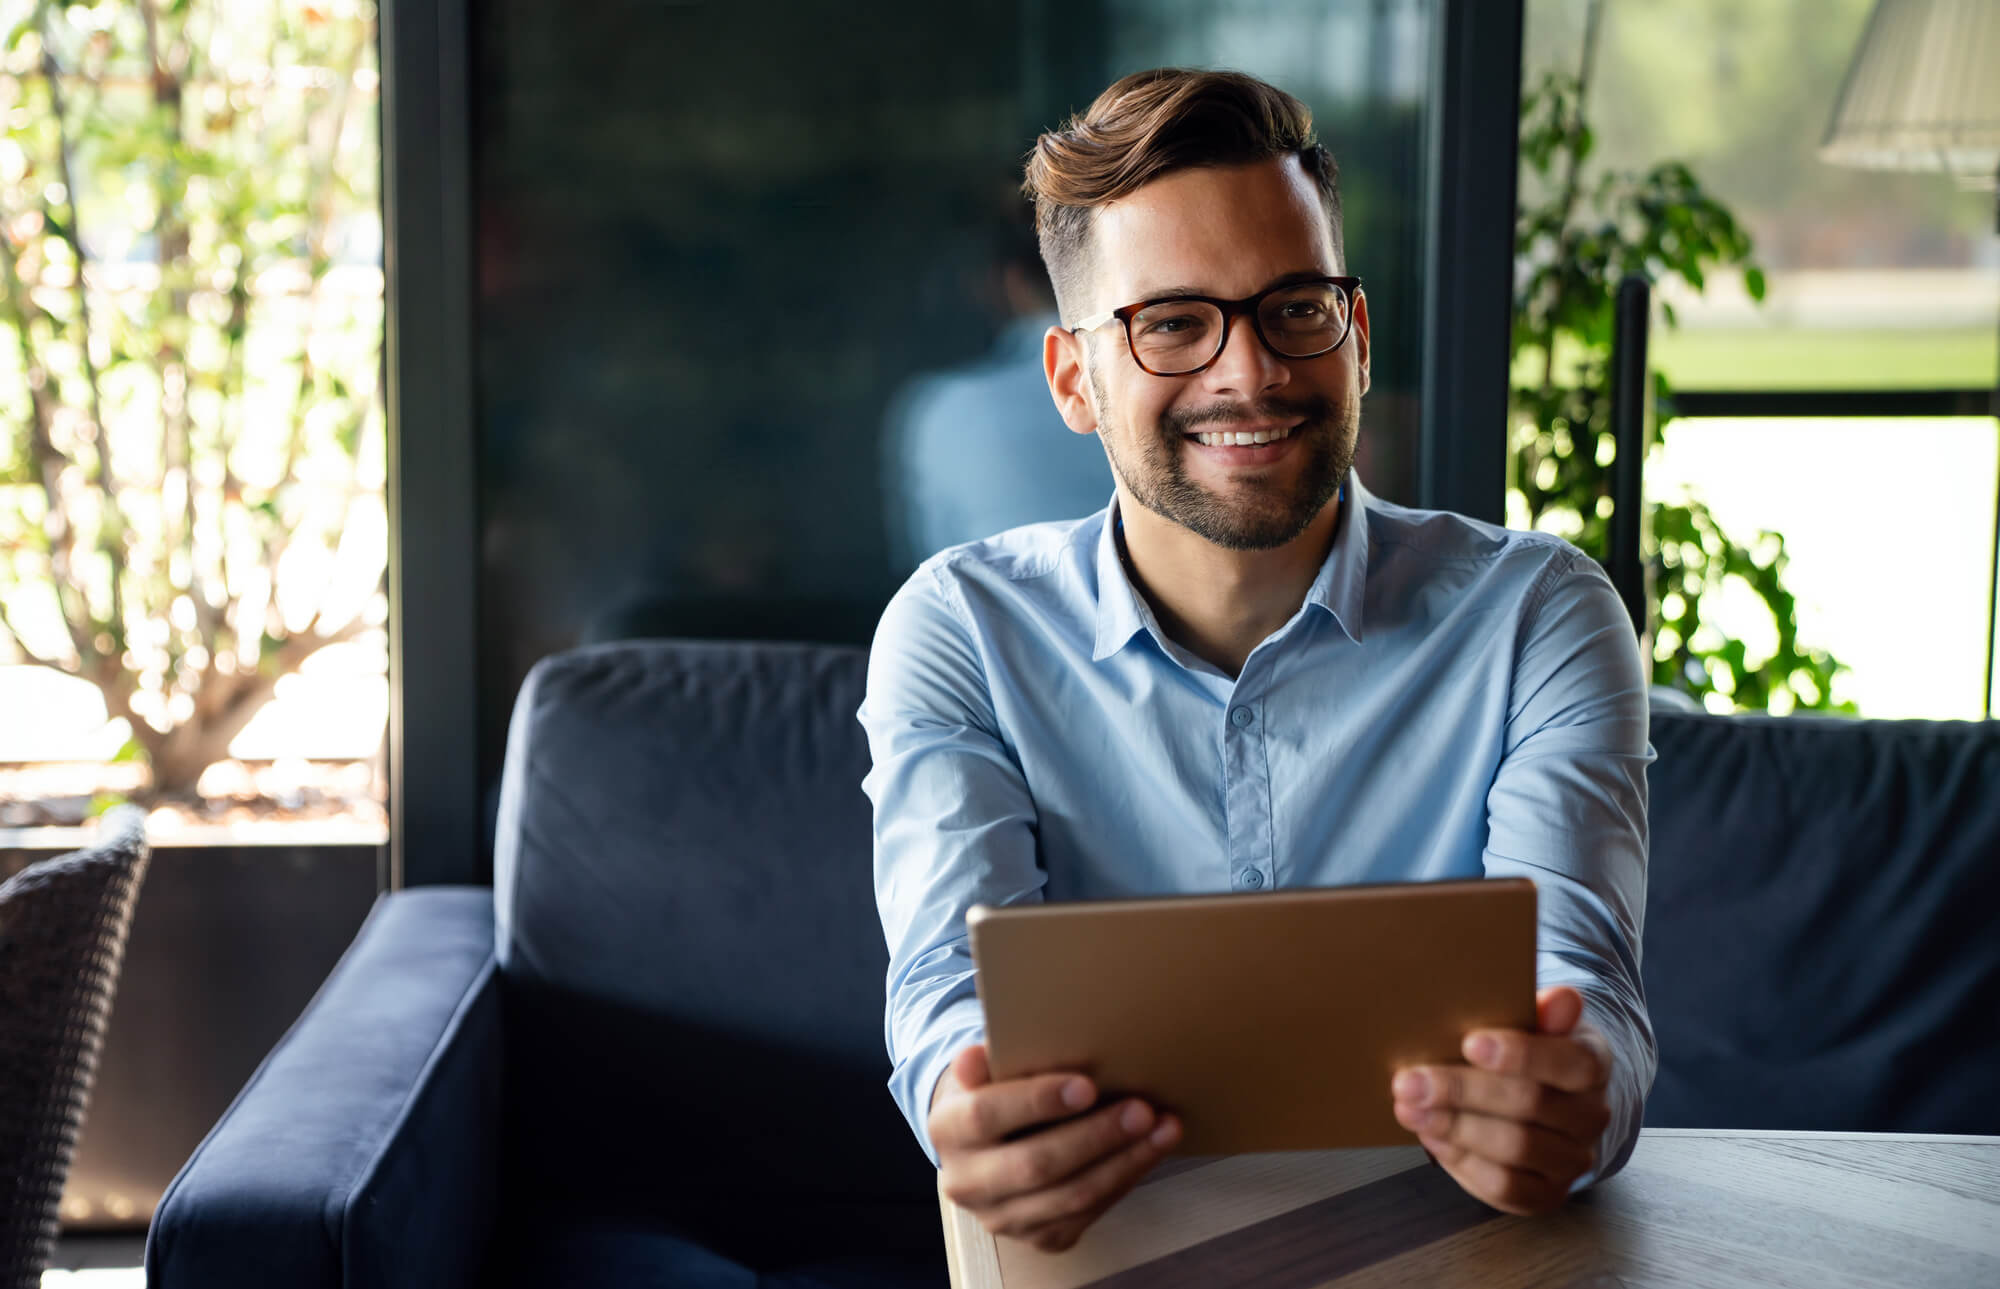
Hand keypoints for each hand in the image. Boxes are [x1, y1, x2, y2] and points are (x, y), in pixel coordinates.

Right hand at [931, 1043, 1181, 1252]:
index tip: (1087, 1085)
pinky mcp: (1036, 1237)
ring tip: (1163, 1128)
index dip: (1037, 1101)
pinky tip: (1150, 1151)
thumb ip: (983, 1061)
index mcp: (947, 1130)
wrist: (983, 1145)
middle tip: (1142, 1109)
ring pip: (1071, 1196)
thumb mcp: (982, 1067)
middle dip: (1096, 1136)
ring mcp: (1002, 1217)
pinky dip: (1124, 1180)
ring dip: (1125, 1162)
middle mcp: (967, 1182)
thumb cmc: (993, 1091)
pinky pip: (1088, 1215)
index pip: (986, 1116)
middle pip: (1036, 1164)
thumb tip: (976, 1056)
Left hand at [1390, 986, 1612, 1215]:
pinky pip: (1506, 1187)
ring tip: (1409, 1109)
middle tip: (1409, 1081)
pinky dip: (1462, 1162)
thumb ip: (1543, 1009)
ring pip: (1515, 1148)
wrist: (1544, 1095)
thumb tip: (1561, 999)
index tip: (1469, 1042)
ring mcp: (1573, 1160)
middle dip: (1462, 1091)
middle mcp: (1591, 1116)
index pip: (1571, 1061)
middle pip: (1529, 1104)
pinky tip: (1431, 1137)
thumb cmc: (1529, 1048)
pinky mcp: (1547, 1194)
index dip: (1522, 1054)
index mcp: (1592, 1063)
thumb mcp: (1536, 1020)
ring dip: (1454, 1128)